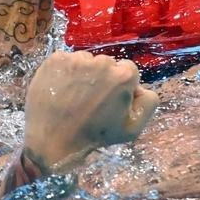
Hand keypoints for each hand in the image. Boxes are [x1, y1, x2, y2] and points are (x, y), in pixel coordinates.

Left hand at [22, 50, 159, 170]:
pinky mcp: (55, 59)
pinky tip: (61, 89)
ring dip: (84, 74)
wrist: (51, 140)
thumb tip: (141, 87)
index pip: (128, 71)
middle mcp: (102, 61)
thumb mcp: (133, 128)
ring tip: (74, 96)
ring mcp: (77, 59)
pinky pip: (67, 61)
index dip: (120, 87)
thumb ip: (148, 102)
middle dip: (103, 78)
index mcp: (124, 76)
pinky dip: (65, 72)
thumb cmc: (94, 136)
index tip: (109, 101)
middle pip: (107, 64)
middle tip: (91, 100)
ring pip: (87, 61)